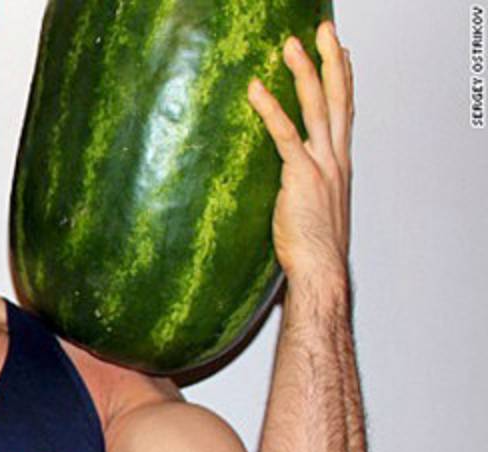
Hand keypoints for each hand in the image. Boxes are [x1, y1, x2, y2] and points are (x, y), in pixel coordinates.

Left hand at [248, 21, 352, 282]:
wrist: (319, 272)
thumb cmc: (311, 250)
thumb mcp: (311, 211)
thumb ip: (302, 190)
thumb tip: (285, 186)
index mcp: (340, 166)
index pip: (345, 113)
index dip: (345, 81)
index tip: (343, 54)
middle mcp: (336, 160)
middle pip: (337, 99)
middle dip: (330, 61)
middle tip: (323, 30)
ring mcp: (322, 166)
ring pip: (316, 108)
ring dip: (304, 72)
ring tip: (290, 44)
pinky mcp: (302, 177)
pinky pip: (284, 135)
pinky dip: (270, 109)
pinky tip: (255, 88)